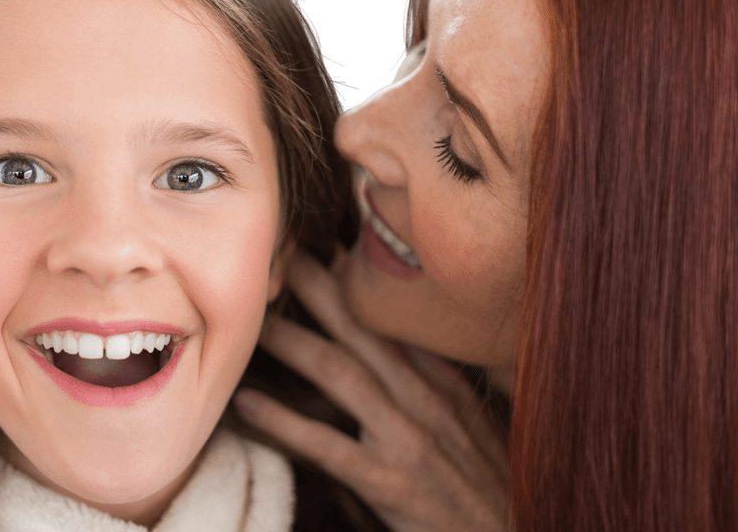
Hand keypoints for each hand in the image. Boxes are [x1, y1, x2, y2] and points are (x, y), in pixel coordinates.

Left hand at [235, 247, 510, 530]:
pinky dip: (284, 422)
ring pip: (340, 374)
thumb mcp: (474, 427)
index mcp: (443, 384)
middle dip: (318, 288)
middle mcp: (425, 400)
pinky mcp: (389, 483)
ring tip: (253, 318)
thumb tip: (403, 345)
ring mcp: (407, 439)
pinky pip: (326, 445)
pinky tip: (248, 404)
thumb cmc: (489, 490)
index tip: (320, 248)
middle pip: (361, 331)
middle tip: (279, 253)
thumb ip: (438, 384)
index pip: (392, 321)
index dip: (354, 283)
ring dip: (293, 341)